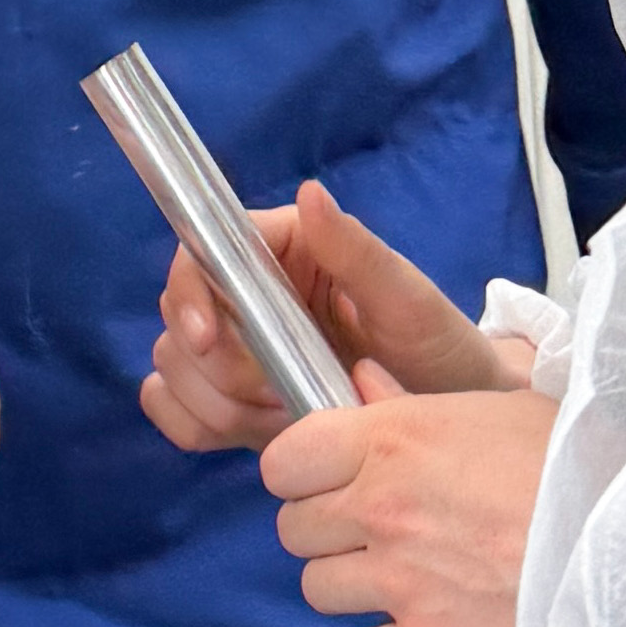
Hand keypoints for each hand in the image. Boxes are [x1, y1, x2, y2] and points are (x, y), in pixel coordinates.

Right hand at [137, 173, 515, 456]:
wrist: (452, 416)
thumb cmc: (438, 346)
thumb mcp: (406, 299)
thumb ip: (355, 250)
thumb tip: (308, 193)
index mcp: (285, 249)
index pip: (204, 252)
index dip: (192, 296)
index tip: (210, 342)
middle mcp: (250, 292)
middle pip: (179, 316)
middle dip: (214, 366)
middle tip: (275, 395)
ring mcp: (237, 348)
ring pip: (173, 365)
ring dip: (214, 402)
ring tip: (283, 417)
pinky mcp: (234, 399)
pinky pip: (176, 409)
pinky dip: (196, 425)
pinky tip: (253, 433)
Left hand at [264, 385, 557, 626]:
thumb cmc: (583, 470)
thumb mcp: (503, 409)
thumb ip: (414, 402)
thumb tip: (361, 384)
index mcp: (395, 439)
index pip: (284, 459)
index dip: (304, 470)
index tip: (333, 478)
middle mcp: (382, 509)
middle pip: (293, 529)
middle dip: (329, 529)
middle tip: (385, 529)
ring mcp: (398, 584)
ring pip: (319, 590)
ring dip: (357, 587)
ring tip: (417, 576)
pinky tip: (435, 625)